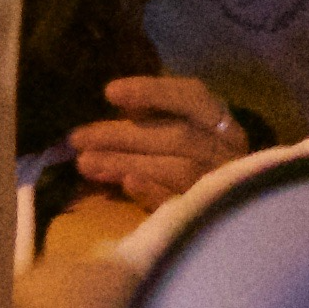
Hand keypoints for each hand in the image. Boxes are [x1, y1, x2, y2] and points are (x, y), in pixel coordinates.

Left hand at [65, 73, 252, 210]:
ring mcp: (221, 183)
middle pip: (178, 137)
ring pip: (178, 169)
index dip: (152, 92)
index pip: (192, 97)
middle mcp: (227, 149)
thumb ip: (152, 118)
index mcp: (220, 120)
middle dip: (124, 136)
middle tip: (78, 138)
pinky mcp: (210, 215)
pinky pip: (182, 203)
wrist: (229, 212)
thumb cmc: (191, 157)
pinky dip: (154, 192)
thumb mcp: (178, 129)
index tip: (110, 92)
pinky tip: (126, 184)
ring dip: (128, 163)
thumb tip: (115, 106)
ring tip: (86, 163)